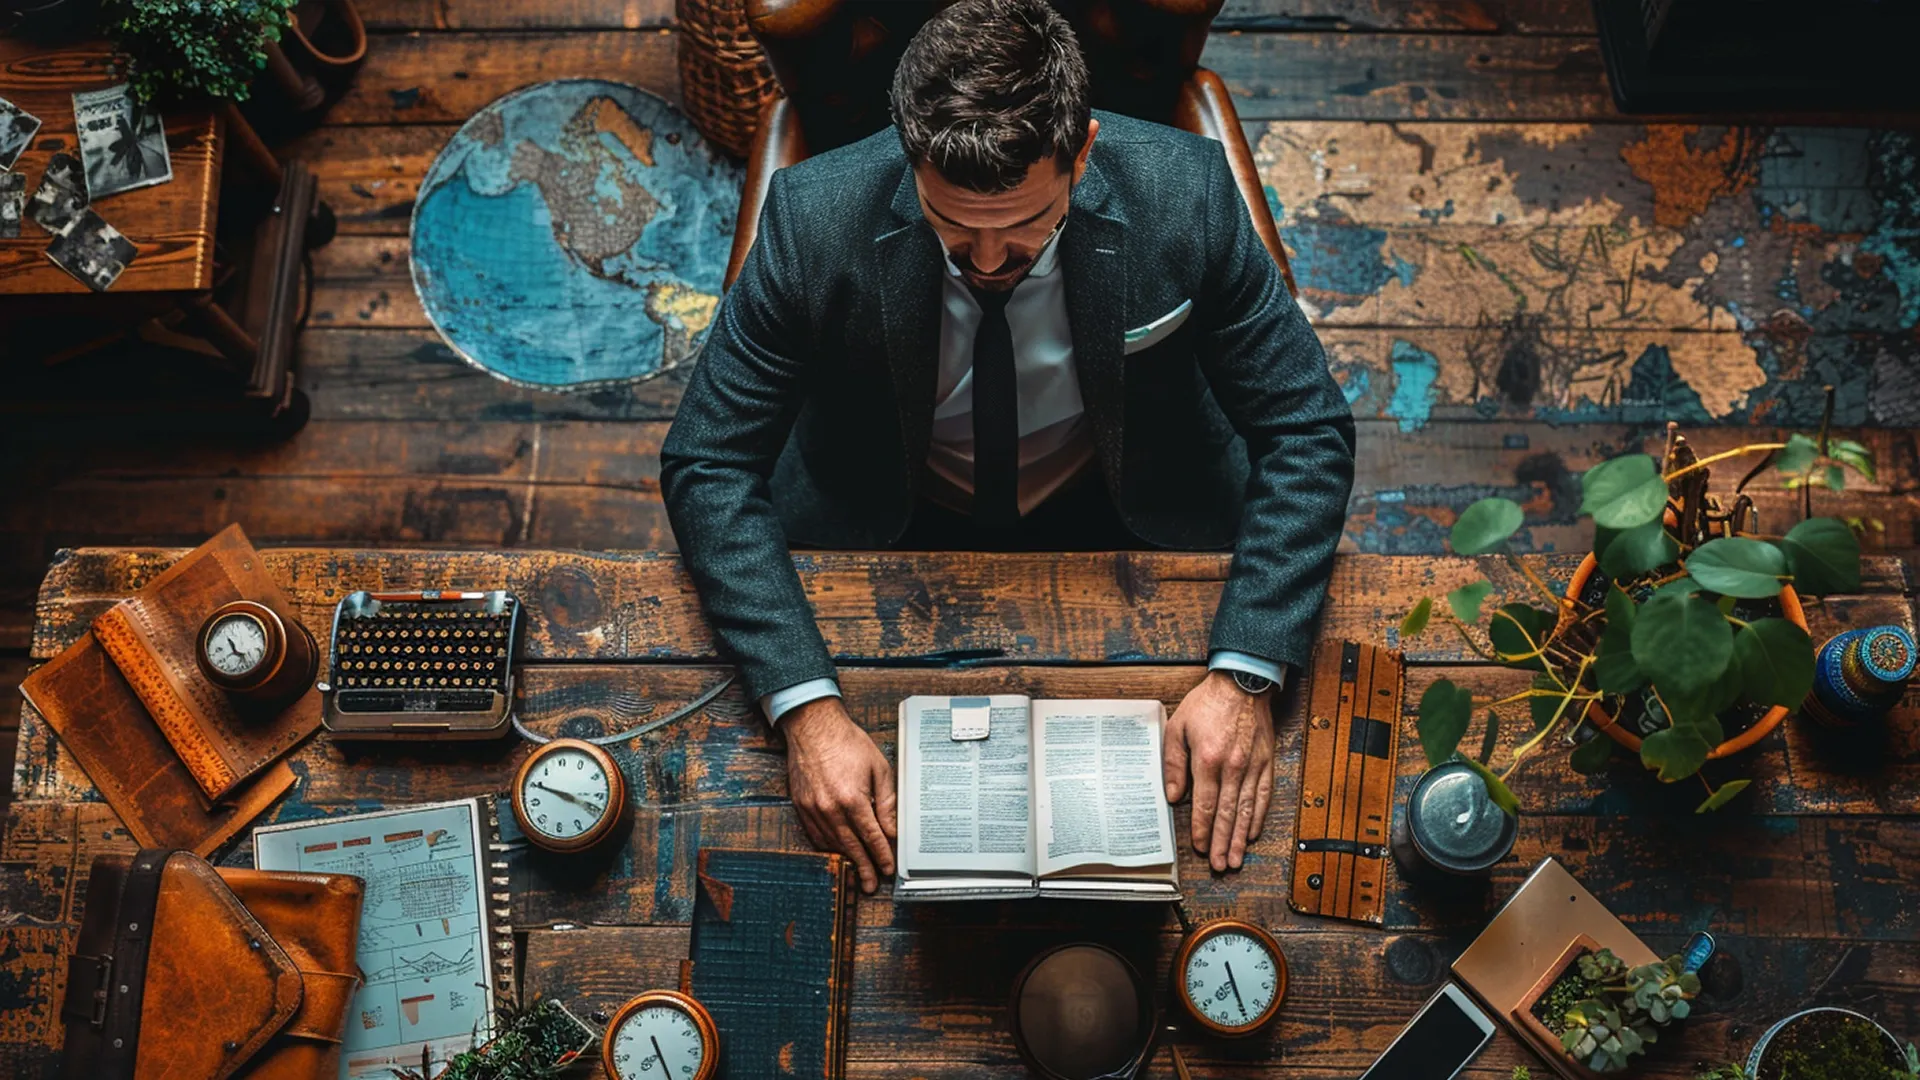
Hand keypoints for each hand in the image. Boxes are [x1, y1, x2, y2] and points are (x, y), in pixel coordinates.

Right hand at [781, 697, 896, 891]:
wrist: (813, 727)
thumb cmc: (848, 743)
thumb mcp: (878, 768)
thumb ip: (886, 801)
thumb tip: (892, 829)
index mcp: (852, 799)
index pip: (871, 836)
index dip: (881, 855)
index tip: (888, 869)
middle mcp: (830, 808)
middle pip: (851, 847)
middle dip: (864, 867)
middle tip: (872, 885)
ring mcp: (813, 808)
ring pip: (832, 843)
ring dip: (846, 859)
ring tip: (859, 871)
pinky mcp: (801, 805)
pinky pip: (815, 834)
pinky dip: (828, 845)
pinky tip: (838, 850)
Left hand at [1163, 670, 1274, 871]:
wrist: (1242, 683)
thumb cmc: (1207, 704)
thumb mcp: (1178, 728)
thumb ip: (1174, 763)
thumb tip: (1175, 795)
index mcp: (1207, 759)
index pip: (1206, 805)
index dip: (1204, 830)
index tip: (1201, 847)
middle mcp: (1232, 766)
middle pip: (1228, 815)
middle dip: (1223, 843)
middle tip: (1221, 865)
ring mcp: (1252, 766)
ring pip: (1247, 810)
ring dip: (1242, 838)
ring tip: (1238, 858)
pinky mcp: (1266, 762)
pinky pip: (1263, 796)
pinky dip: (1259, 817)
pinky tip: (1254, 832)